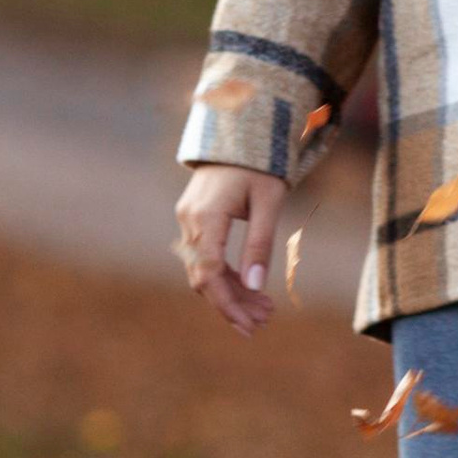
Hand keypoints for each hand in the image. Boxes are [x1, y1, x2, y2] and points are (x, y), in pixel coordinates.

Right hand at [176, 163, 288, 333]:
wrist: (239, 132)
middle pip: (204, 277)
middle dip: (232, 304)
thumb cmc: (260, 164)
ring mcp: (188, 220)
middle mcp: (190, 220)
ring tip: (263, 310)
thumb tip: (257, 287)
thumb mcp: (269, 202)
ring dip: (231, 292)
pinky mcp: (194, 220)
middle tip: (264, 322)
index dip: (227, 303)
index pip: (209, 273)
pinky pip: (205, 256)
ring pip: (203, 270)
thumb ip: (260, 243)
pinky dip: (225, 275)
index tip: (248, 325)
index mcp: (207, 215)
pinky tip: (249, 288)